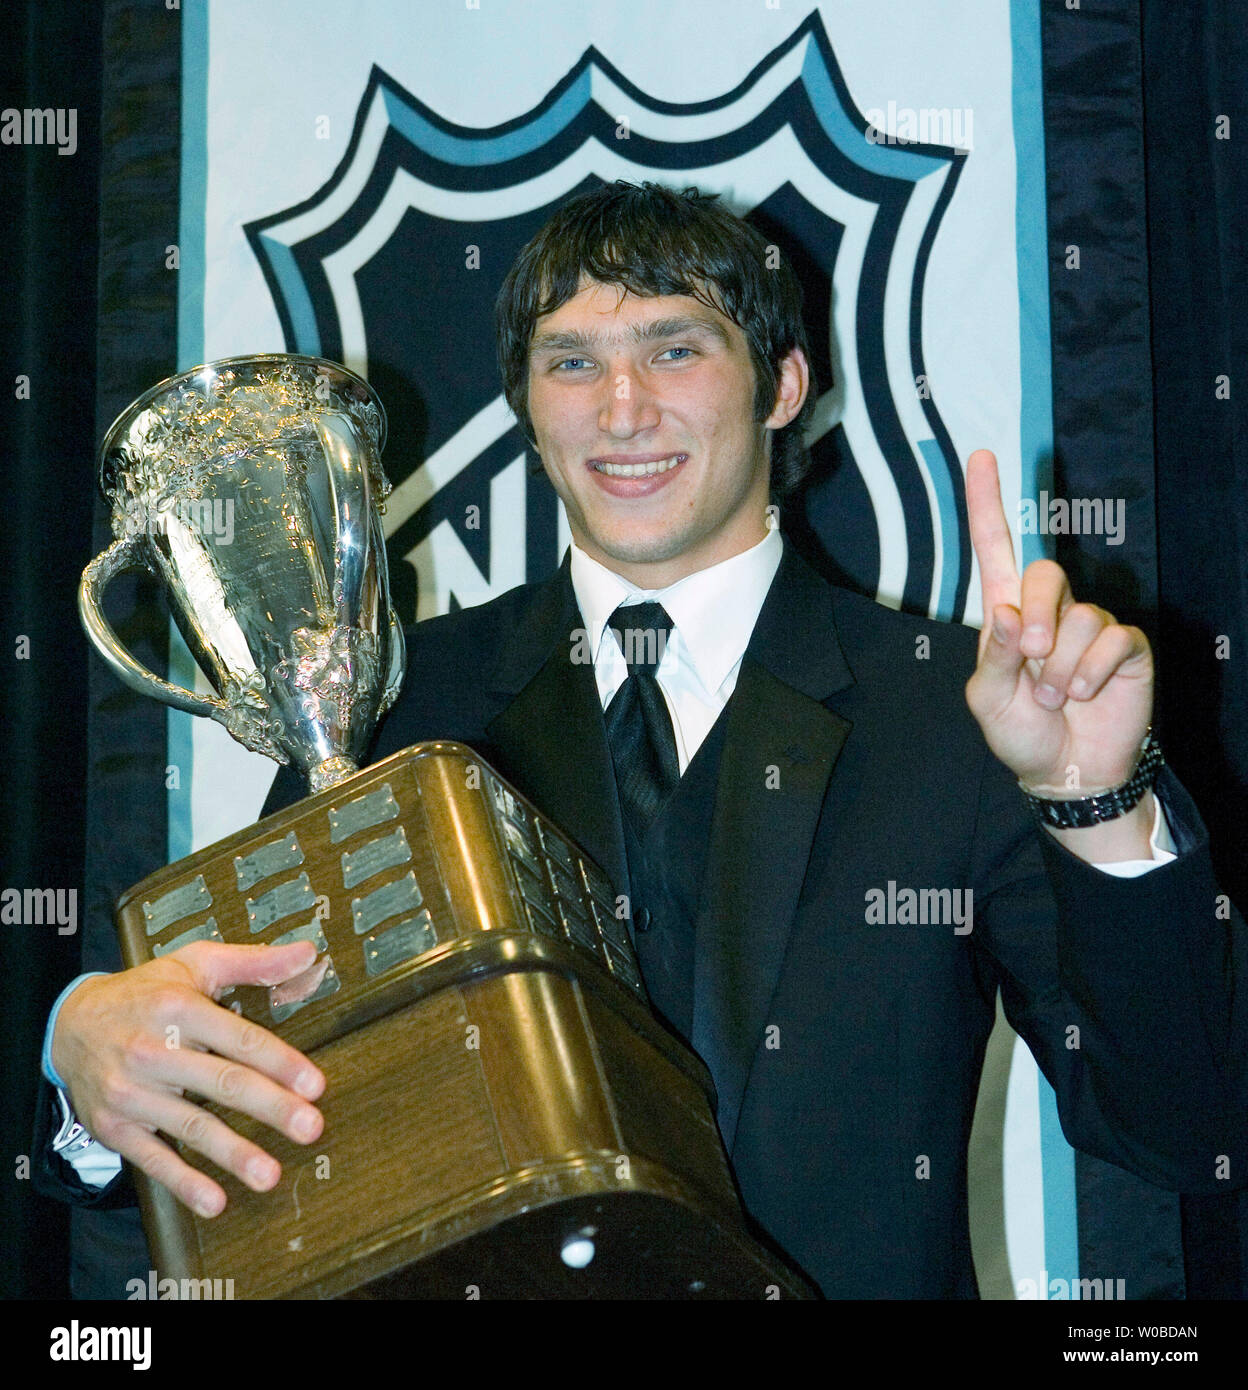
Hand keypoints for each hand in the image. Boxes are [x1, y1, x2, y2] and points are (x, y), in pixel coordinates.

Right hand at [51, 941, 325, 1217]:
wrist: (68, 1024)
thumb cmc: (147, 992)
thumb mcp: (195, 964)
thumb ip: (254, 961)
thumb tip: (308, 953)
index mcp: (178, 1007)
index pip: (239, 1038)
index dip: (280, 1062)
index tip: (315, 1085)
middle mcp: (153, 1050)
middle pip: (222, 1083)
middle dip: (270, 1107)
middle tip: (311, 1127)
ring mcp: (132, 1092)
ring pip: (191, 1126)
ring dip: (233, 1153)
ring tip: (271, 1174)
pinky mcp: (114, 1126)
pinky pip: (152, 1159)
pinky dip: (183, 1182)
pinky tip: (215, 1202)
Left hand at [964, 449, 1152, 794]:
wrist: (1066, 771)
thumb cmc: (1019, 733)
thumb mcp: (989, 699)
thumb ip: (996, 656)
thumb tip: (1007, 612)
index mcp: (1006, 615)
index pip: (995, 548)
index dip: (986, 504)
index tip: (981, 456)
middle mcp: (1049, 611)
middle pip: (1044, 573)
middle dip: (1037, 619)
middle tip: (1033, 663)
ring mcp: (1090, 627)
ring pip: (1080, 616)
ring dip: (1062, 666)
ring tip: (1055, 697)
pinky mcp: (1125, 647)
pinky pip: (1113, 639)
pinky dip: (1092, 672)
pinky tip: (1085, 694)